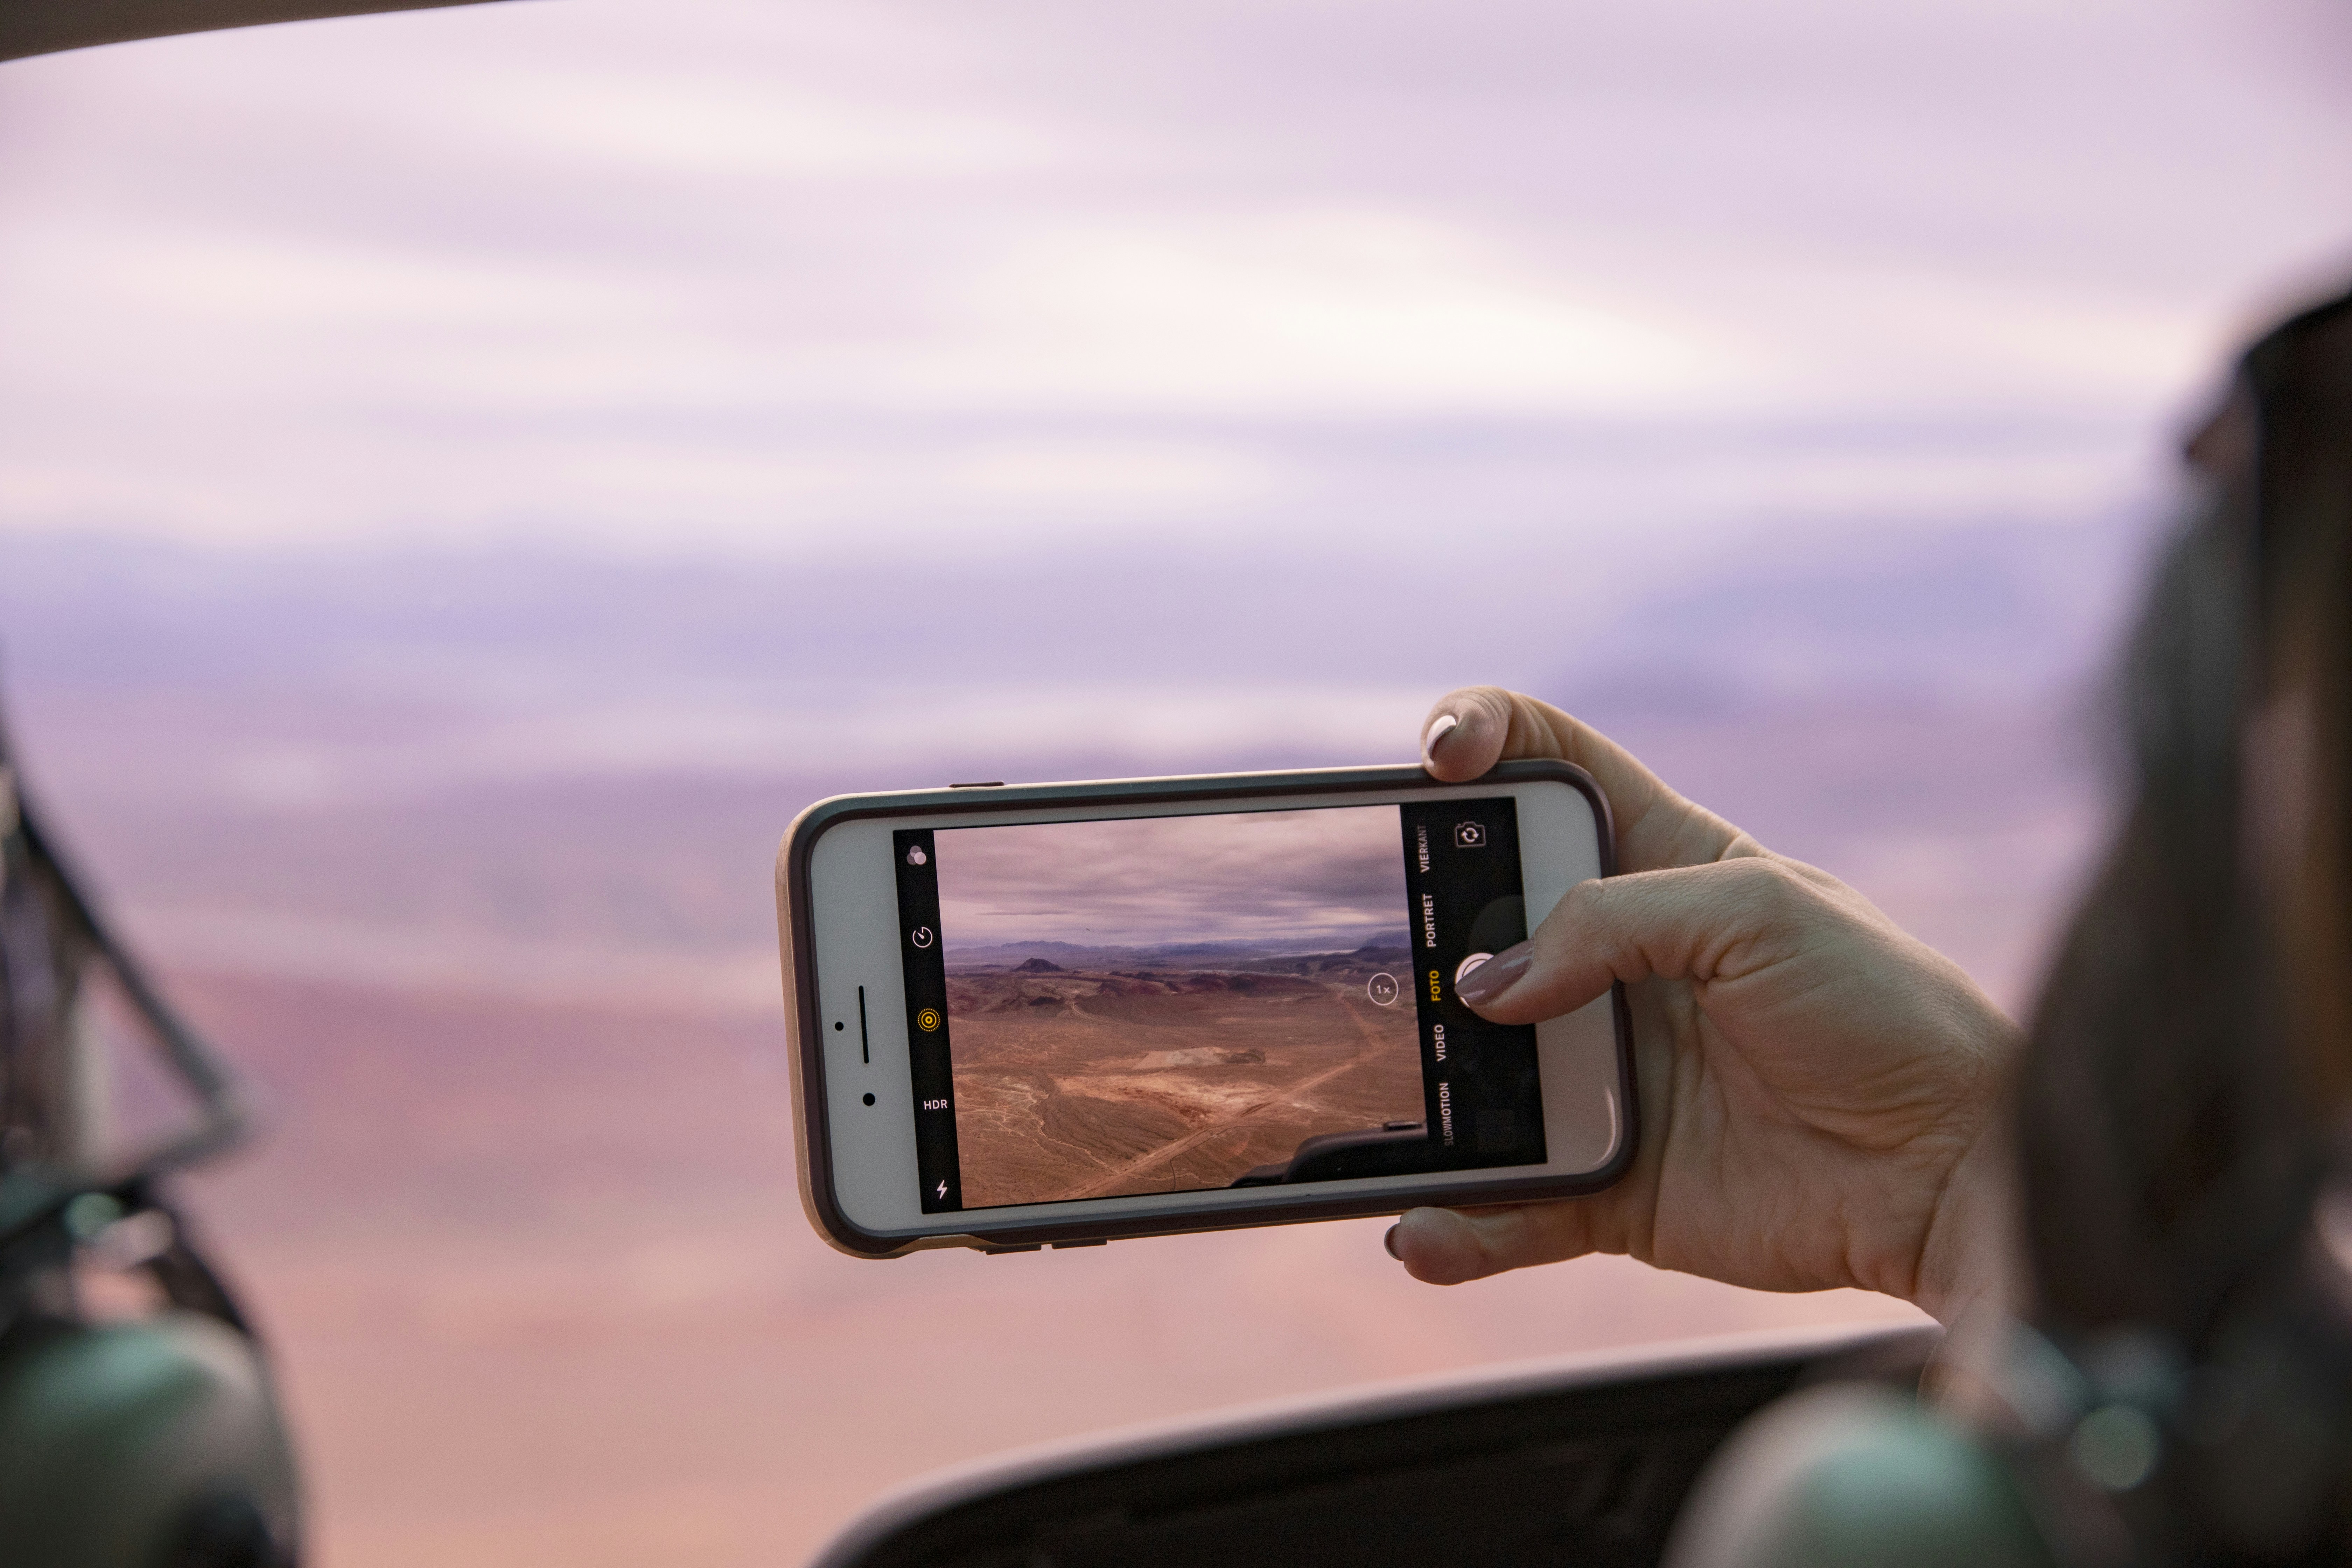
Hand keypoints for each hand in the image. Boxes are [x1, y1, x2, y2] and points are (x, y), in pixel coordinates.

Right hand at [1388, 688, 2016, 1322]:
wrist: (1950, 1171)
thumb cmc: (1882, 1012)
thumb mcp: (1758, 911)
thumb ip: (1609, 922)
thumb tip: (1488, 986)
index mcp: (1659, 866)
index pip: (1548, 767)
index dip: (1483, 738)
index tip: (1438, 760)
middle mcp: (1612, 964)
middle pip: (1475, 920)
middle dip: (1414, 926)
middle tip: (1395, 957)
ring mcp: (1599, 1073)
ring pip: (1469, 1072)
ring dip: (1419, 1094)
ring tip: (1389, 1116)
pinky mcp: (1604, 1179)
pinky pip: (1508, 1202)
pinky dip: (1458, 1223)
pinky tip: (1427, 1231)